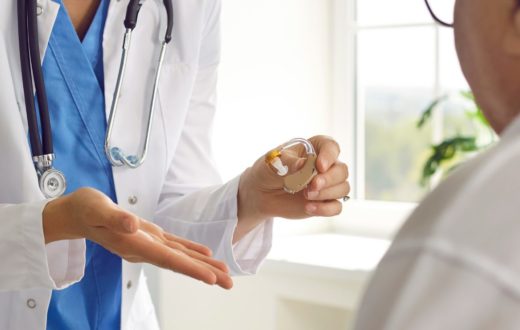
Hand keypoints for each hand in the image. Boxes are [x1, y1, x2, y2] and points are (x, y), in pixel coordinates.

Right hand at [43, 188, 232, 288]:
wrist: (76, 213)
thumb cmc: (84, 209)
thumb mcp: (95, 208)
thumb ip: (114, 218)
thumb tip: (133, 225)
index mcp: (133, 244)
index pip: (167, 259)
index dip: (190, 268)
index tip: (210, 278)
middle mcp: (143, 248)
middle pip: (178, 263)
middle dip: (204, 273)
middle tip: (229, 282)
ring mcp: (147, 244)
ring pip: (179, 256)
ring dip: (202, 265)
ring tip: (224, 273)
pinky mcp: (148, 235)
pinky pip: (174, 245)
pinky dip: (190, 250)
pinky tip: (205, 255)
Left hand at [236, 136, 348, 239]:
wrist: (261, 192)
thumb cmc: (269, 170)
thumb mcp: (274, 162)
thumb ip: (289, 162)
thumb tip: (303, 164)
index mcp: (315, 148)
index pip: (331, 147)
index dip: (329, 156)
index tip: (319, 166)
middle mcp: (325, 165)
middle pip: (342, 170)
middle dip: (329, 179)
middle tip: (312, 186)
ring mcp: (326, 184)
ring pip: (343, 188)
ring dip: (327, 194)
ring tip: (306, 196)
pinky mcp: (324, 201)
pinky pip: (336, 207)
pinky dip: (326, 209)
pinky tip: (309, 208)